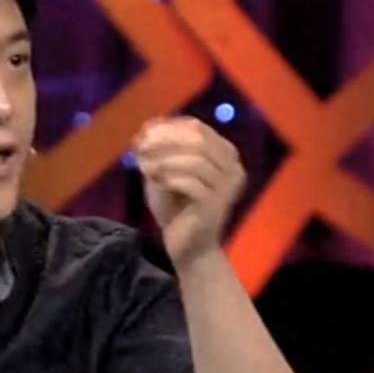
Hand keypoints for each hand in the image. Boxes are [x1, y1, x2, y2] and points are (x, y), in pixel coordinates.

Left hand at [133, 116, 245, 266]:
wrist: (187, 246)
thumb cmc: (176, 207)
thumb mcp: (166, 172)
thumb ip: (160, 151)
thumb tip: (147, 126)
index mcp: (226, 155)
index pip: (198, 129)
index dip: (168, 127)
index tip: (142, 133)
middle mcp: (234, 168)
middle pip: (198, 140)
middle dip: (164, 141)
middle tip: (139, 147)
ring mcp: (228, 187)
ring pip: (195, 161)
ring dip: (164, 159)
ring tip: (143, 165)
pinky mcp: (216, 205)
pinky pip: (191, 183)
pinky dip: (169, 177)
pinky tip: (153, 180)